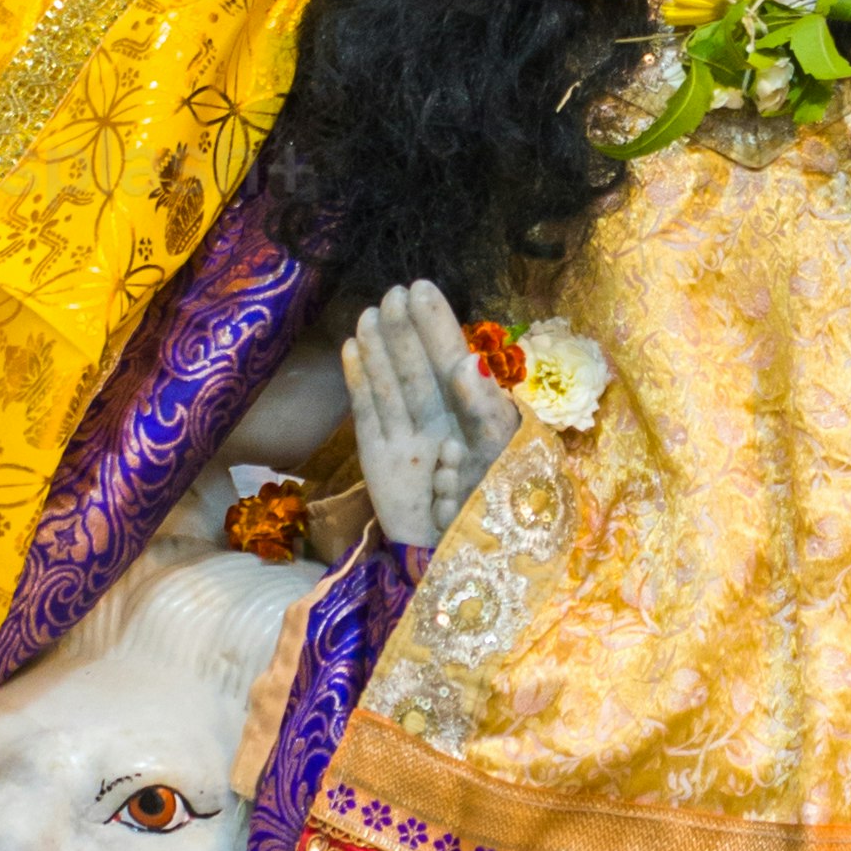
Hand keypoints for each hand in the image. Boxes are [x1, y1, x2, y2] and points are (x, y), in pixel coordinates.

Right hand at [339, 281, 519, 549]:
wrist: (456, 562)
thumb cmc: (490, 512)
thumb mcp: (498, 456)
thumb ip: (483, 409)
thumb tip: (469, 360)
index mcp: (474, 416)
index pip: (453, 360)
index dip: (438, 325)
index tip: (422, 287)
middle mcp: (439, 421)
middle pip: (419, 367)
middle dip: (408, 330)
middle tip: (395, 292)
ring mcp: (407, 438)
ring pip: (392, 383)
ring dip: (381, 348)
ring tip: (371, 312)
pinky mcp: (378, 458)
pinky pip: (368, 413)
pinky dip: (359, 382)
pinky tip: (352, 349)